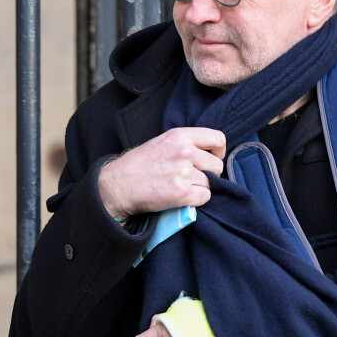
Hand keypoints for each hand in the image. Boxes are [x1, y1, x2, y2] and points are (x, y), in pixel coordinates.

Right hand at [98, 127, 225, 218]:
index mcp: (180, 136)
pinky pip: (205, 197)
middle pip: (217, 165)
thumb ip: (186, 143)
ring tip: (183, 187)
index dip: (218, 152)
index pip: (218, 139)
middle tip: (195, 178)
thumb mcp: (163, 142)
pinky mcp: (181, 193)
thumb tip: (210, 153)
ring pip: (211, 183)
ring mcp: (183, 172)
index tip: (212, 158)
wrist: (117, 185)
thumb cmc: (139, 164)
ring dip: (201, 188)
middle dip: (210, 174)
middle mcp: (184, 152)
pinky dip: (197, 200)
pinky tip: (183, 197)